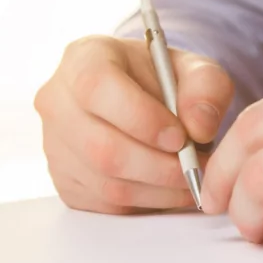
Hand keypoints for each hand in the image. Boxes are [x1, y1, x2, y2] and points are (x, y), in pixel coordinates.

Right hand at [34, 36, 232, 213]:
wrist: (142, 102)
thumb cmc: (164, 81)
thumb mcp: (195, 70)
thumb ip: (207, 88)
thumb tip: (200, 127)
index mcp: (83, 59)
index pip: (98, 88)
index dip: (142, 118)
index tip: (180, 136)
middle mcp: (57, 102)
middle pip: (101, 147)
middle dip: (159, 166)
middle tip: (196, 168)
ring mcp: (55, 146)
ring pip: (106, 182)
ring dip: (158, 190)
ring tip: (190, 179)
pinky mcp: (64, 181)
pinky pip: (105, 203)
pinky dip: (145, 202)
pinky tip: (168, 189)